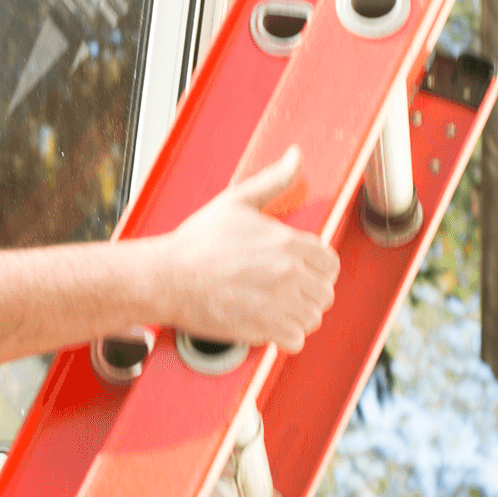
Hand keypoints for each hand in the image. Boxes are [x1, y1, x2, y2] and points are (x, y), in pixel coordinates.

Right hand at [156, 146, 338, 351]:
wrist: (167, 278)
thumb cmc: (196, 243)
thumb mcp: (236, 201)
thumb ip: (273, 180)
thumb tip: (295, 156)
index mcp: (286, 241)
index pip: (330, 263)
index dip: (317, 269)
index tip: (301, 273)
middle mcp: (288, 272)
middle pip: (325, 293)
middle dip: (308, 294)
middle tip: (285, 292)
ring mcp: (278, 302)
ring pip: (313, 317)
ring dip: (297, 315)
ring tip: (275, 308)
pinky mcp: (264, 328)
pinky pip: (296, 340)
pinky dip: (285, 336)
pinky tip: (267, 323)